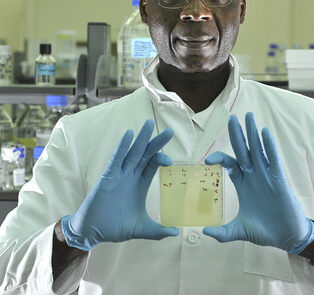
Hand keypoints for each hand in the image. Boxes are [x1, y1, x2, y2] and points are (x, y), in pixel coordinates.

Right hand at [61, 120, 178, 250]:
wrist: (92, 232)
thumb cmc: (115, 227)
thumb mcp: (140, 228)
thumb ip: (157, 231)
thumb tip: (175, 234)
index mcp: (140, 183)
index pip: (153, 164)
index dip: (162, 158)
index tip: (171, 161)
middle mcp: (131, 176)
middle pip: (146, 154)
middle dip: (157, 143)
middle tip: (169, 131)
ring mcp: (119, 175)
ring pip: (133, 153)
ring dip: (141, 139)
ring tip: (149, 124)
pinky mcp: (107, 178)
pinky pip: (116, 160)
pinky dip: (122, 147)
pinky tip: (129, 135)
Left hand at [203, 112, 313, 253]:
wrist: (286, 238)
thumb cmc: (264, 231)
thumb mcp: (239, 230)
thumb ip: (222, 233)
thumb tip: (204, 233)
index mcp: (243, 183)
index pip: (229, 163)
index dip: (219, 158)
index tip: (207, 160)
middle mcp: (253, 175)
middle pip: (243, 150)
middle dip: (238, 134)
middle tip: (231, 117)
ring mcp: (267, 176)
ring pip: (258, 150)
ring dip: (253, 133)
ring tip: (249, 116)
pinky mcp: (279, 180)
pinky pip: (273, 160)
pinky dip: (269, 146)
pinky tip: (265, 132)